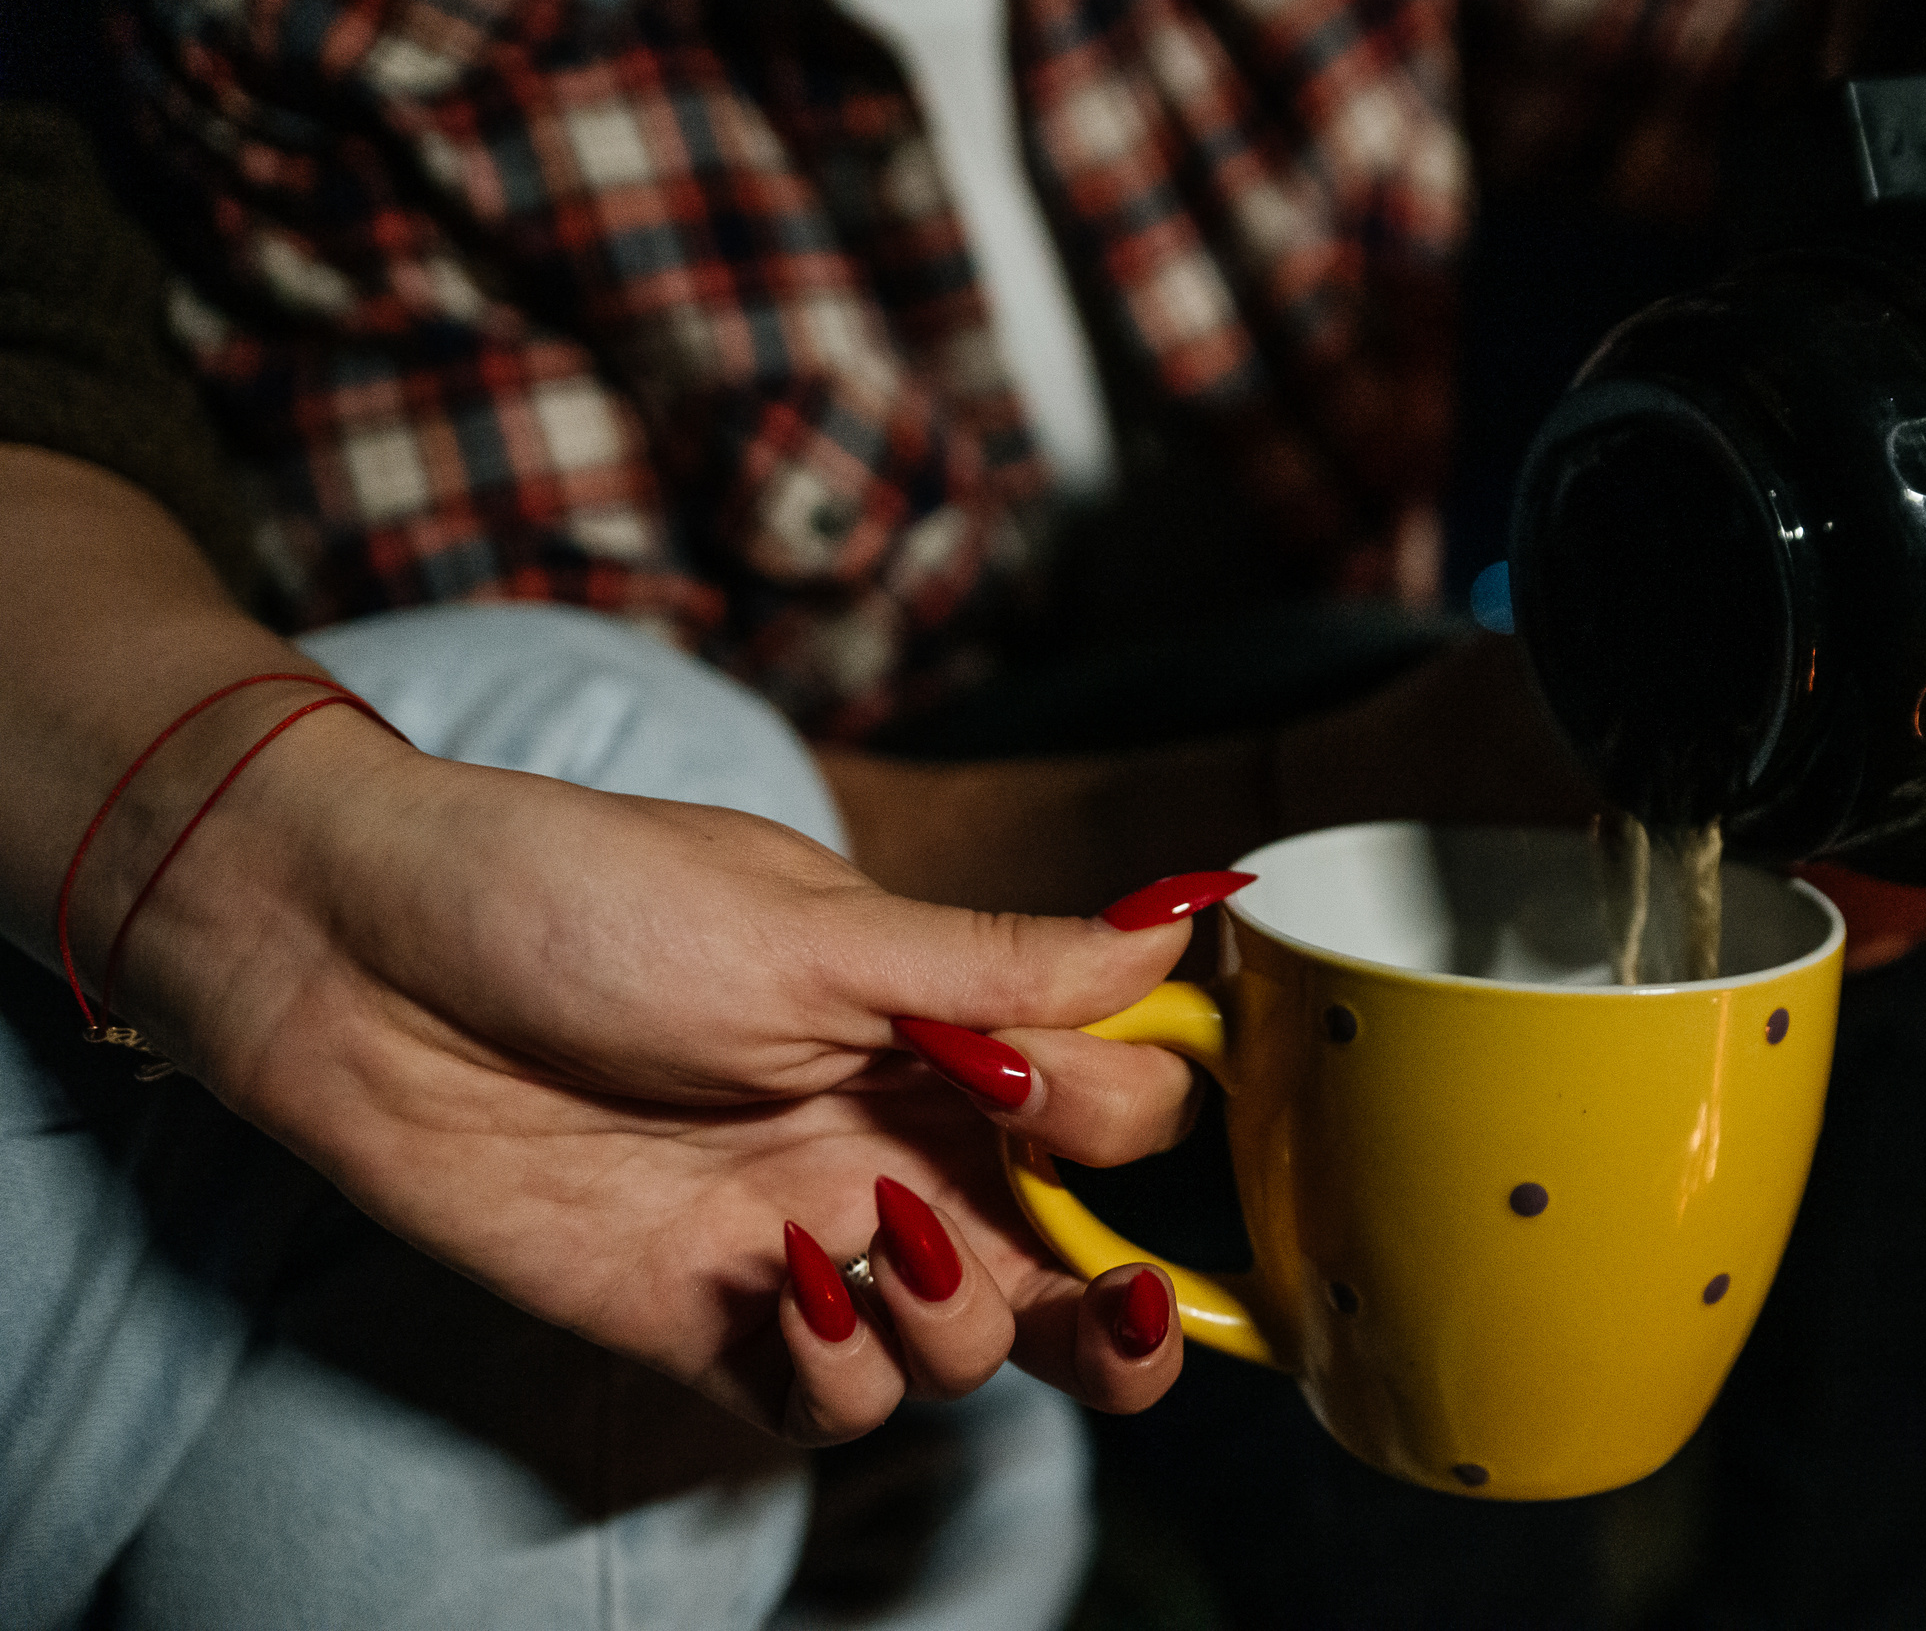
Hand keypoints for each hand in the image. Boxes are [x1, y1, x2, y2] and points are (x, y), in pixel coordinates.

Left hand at [108, 704, 1215, 1441]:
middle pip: (1072, 1266)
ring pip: (971, 1348)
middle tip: (1111, 1304)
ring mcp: (813, 1235)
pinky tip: (793, 1288)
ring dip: (961, 1323)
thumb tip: (1189, 918)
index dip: (1117, 1116)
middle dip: (1123, 1313)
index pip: (1115, 1105)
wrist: (359, 966)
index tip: (1040, 1088)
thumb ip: (1000, 963)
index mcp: (942, 1029)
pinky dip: (846, 1371)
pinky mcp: (714, 1322)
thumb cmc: (579, 901)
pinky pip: (835, 1403)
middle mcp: (898, 1140)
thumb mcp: (810, 927)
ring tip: (878, 1242)